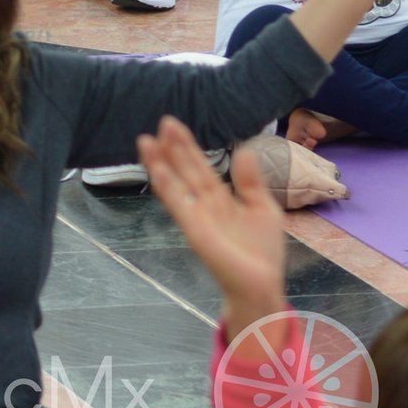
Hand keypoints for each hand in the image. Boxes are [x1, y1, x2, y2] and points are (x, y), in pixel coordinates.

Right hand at [136, 116, 288, 328]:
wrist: (262, 284)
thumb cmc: (262, 250)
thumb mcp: (262, 208)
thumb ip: (250, 182)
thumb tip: (245, 149)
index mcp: (218, 198)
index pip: (199, 167)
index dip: (187, 146)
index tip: (172, 124)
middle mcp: (202, 203)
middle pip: (184, 170)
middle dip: (173, 148)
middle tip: (162, 122)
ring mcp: (196, 216)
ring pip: (175, 184)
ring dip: (159, 163)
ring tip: (145, 141)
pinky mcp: (194, 229)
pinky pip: (178, 204)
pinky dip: (166, 186)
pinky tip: (156, 169)